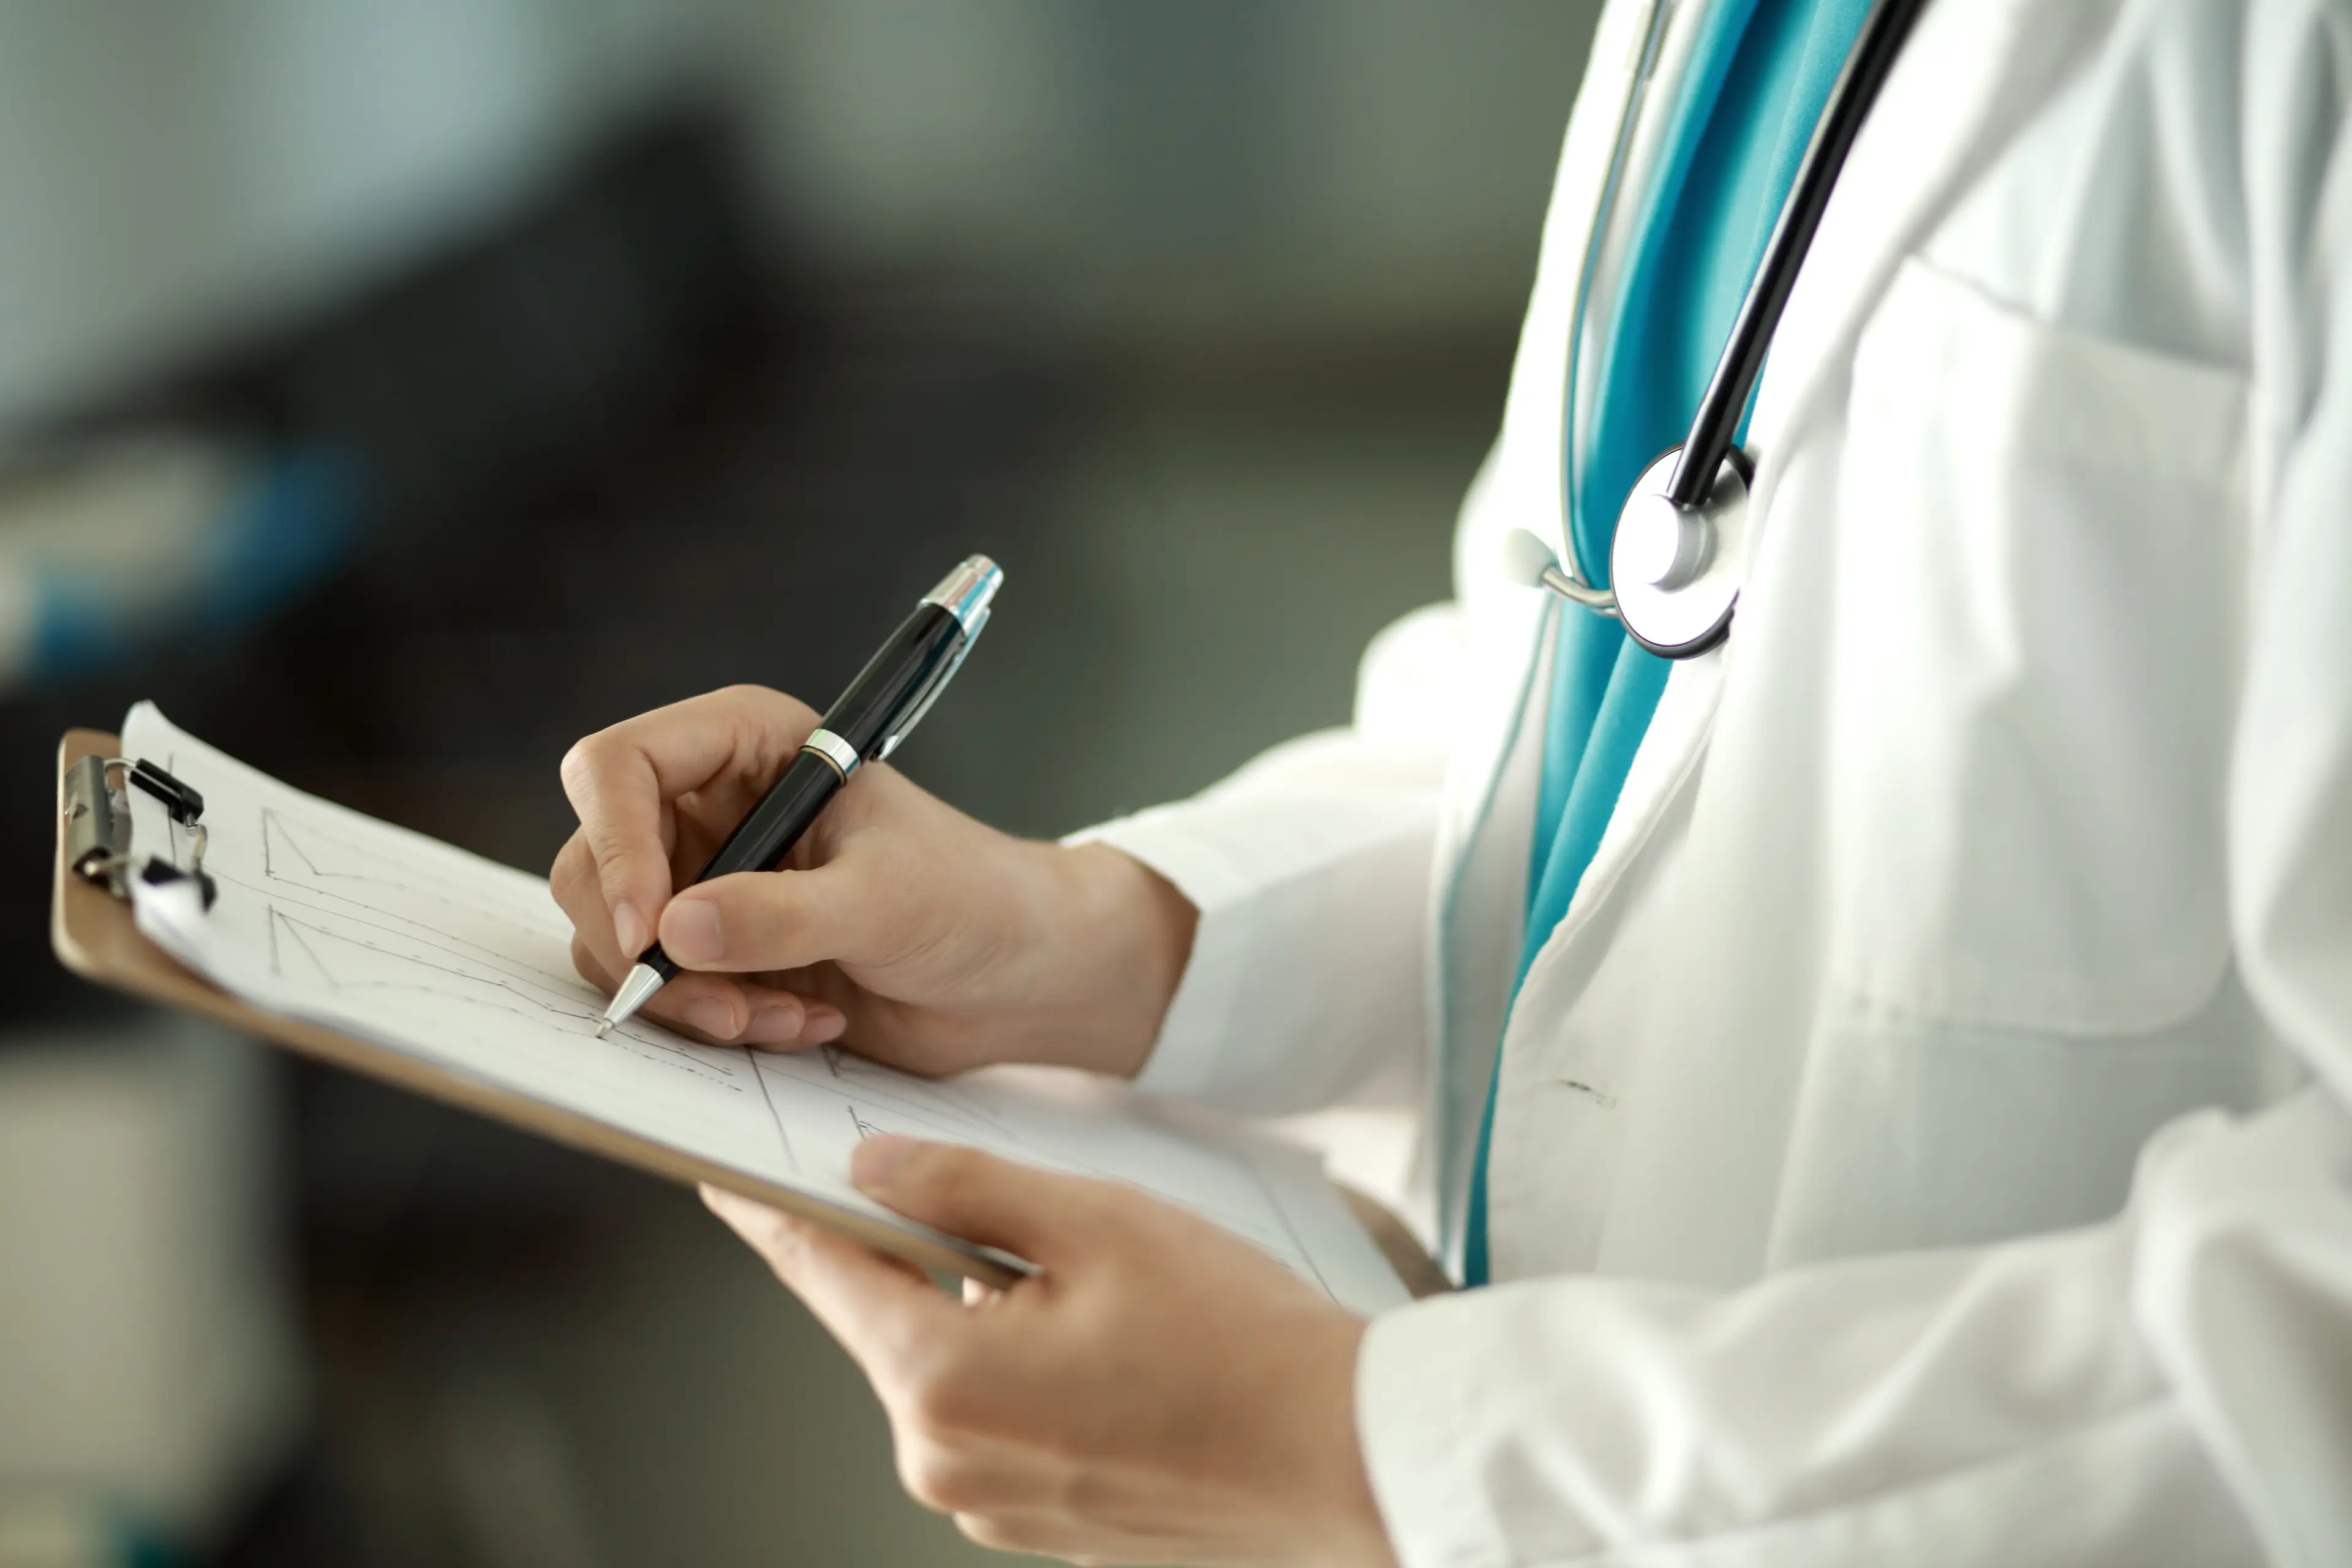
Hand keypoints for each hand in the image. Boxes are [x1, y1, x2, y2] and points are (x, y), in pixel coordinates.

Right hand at [551, 685, 1193, 1074]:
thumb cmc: (971, 901)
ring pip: (616, 941)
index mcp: (746, 743)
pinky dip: (715, 1023)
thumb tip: (674, 929)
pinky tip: (800, 1024)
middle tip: (724, 1007)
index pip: (617, 766)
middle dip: (646, 949)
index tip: (646, 931)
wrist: (1015, 975)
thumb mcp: (884, 902)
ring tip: (784, 1018)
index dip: (614, 845)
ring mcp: (706, 880)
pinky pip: (661, 993)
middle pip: (593, 863)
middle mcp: (709, 804)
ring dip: (688, 1000)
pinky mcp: (716, 951)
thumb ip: (780, 916)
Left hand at [703, 1138, 1397, 1567]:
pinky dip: (1020, 1360)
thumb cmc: (1242, 1343)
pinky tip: (1105, 1335)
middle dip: (914, 1248)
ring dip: (981, 1305)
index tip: (729, 1171)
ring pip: (945, 1366)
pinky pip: (994, 1416)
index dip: (772, 1209)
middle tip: (981, 1189)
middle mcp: (946, 1461)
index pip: (821, 1271)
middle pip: (884, 1320)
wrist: (1348, 1457)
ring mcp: (990, 1503)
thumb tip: (870, 1169)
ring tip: (1088, 1275)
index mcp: (944, 1384)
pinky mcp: (1037, 1519)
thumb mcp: (1097, 1223)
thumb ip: (964, 1188)